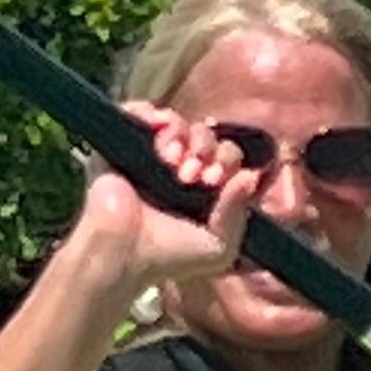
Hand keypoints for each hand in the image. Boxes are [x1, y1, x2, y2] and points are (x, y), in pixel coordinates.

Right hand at [61, 104, 268, 314]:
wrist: (121, 256)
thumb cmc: (168, 258)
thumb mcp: (217, 247)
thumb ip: (238, 213)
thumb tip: (249, 176)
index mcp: (203, 187)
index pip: (226, 156)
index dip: (225, 161)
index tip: (211, 181)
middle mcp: (179, 167)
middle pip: (204, 135)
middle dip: (203, 148)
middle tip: (188, 175)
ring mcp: (149, 154)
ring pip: (175, 123)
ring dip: (178, 135)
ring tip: (169, 160)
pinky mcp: (122, 145)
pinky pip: (138, 112)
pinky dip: (147, 112)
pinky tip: (155, 125)